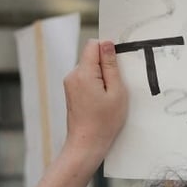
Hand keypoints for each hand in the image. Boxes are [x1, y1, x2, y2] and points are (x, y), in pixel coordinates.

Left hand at [63, 40, 127, 161]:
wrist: (86, 143)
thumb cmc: (104, 122)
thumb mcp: (116, 91)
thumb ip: (111, 66)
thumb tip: (107, 43)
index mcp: (83, 73)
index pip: (93, 45)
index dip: (107, 51)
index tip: (117, 67)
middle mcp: (73, 75)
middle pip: (91, 56)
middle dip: (105, 66)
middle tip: (115, 87)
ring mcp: (70, 83)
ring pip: (89, 68)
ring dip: (101, 77)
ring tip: (108, 97)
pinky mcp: (71, 90)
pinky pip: (85, 78)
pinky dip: (95, 85)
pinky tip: (101, 101)